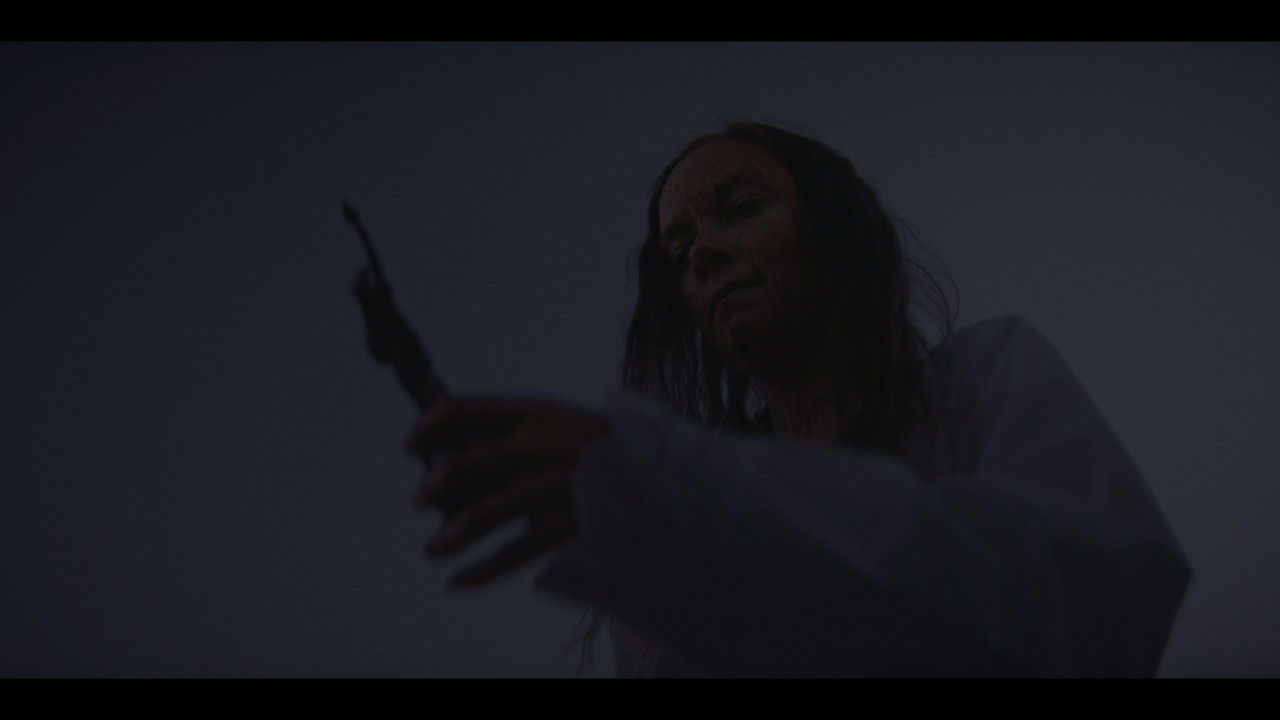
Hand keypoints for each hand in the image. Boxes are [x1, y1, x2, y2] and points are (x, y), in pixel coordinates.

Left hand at [402, 395, 609, 588]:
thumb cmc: (606, 452)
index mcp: (540, 411)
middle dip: (436, 484)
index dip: (430, 425)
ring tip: (434, 549)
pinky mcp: (568, 525)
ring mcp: (557, 485)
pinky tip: (457, 581)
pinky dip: (480, 571)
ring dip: (452, 535)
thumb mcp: (565, 425)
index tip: (411, 445)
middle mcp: (544, 444)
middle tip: (421, 500)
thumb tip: (456, 458)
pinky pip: (512, 555)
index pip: (467, 408)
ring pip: (485, 512)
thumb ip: (518, 435)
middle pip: (468, 462)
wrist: (667, 479)